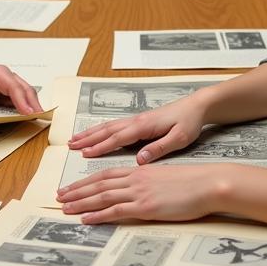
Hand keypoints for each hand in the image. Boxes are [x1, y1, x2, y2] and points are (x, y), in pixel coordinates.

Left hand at [0, 63, 43, 116]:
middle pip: (25, 89)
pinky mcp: (6, 94)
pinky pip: (18, 100)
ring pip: (25, 94)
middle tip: (40, 116)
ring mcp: (7, 85)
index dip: (22, 100)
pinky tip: (28, 116)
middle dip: (33, 102)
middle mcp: (6, 77)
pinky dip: (25, 107)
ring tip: (38, 117)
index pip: (14, 87)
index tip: (28, 112)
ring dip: (32, 105)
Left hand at [57, 164, 233, 223]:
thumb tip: (135, 190)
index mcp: (139, 171)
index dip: (85, 181)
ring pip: (102, 196)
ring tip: (64, 208)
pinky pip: (116, 211)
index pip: (105, 175)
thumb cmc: (191, 182)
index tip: (71, 187)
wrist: (207, 183)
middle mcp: (135, 180)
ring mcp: (139, 193)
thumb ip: (147, 182)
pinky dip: (98, 215)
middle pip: (98, 184)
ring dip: (81, 202)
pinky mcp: (146, 207)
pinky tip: (86, 219)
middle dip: (76, 191)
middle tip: (58, 197)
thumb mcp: (164, 177)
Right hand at [67, 93, 206, 163]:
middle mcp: (136, 121)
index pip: (118, 138)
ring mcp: (136, 120)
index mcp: (144, 126)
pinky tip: (94, 134)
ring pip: (107, 127)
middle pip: (106, 130)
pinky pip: (114, 126)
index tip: (85, 153)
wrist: (196, 105)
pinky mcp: (138, 121)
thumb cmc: (189, 122)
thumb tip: (140, 160)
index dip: (100, 146)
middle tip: (70, 146)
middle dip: (87, 138)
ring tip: (74, 140)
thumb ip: (159, 148)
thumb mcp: (179, 138)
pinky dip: (100, 130)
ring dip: (90, 133)